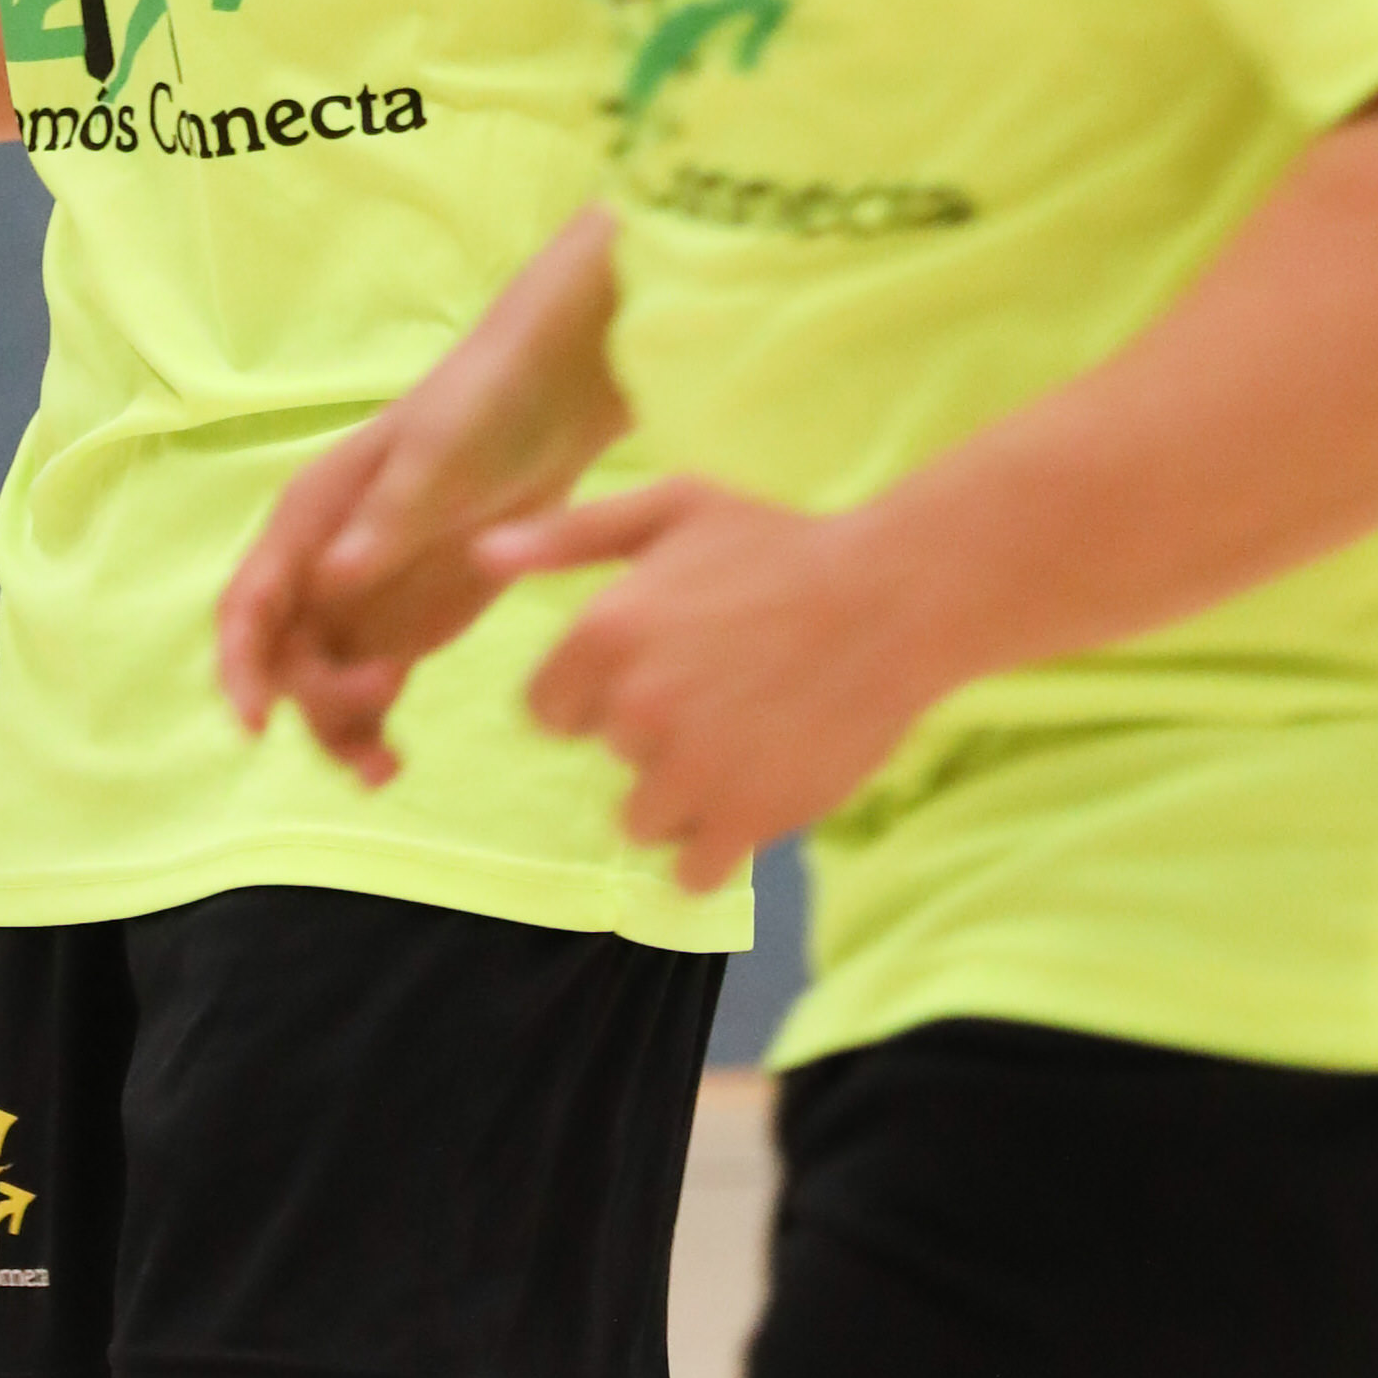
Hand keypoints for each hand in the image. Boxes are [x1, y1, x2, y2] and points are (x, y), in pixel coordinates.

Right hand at [217, 411, 511, 781]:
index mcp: (308, 520)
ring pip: (322, 686)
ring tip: (384, 771)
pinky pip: (374, 690)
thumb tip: (328, 581)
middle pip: (284, 659)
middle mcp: (323, 567)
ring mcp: (367, 601)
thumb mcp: (436, 458)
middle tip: (384, 692)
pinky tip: (394, 764)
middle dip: (315, 697)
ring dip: (337, 731)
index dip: (240, 665)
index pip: (249, 604)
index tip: (255, 722)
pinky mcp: (412, 625)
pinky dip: (374, 727)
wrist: (557, 391)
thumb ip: (386, 523)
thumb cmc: (483, 403)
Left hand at [481, 480, 939, 896]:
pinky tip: (754, 794)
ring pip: (643, 818)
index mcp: (604, 635)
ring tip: (744, 741)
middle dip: (650, 735)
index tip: (657, 670)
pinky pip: (693, 869)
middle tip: (721, 691)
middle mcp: (635, 710)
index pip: (550, 711)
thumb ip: (569, 536)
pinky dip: (718, 847)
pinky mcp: (747, 819)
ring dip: (683, 793)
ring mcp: (691, 772)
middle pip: (607, 758)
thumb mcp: (673, 508)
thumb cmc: (783, 544)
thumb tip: (481, 557)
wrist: (897, 598)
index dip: (597, 694)